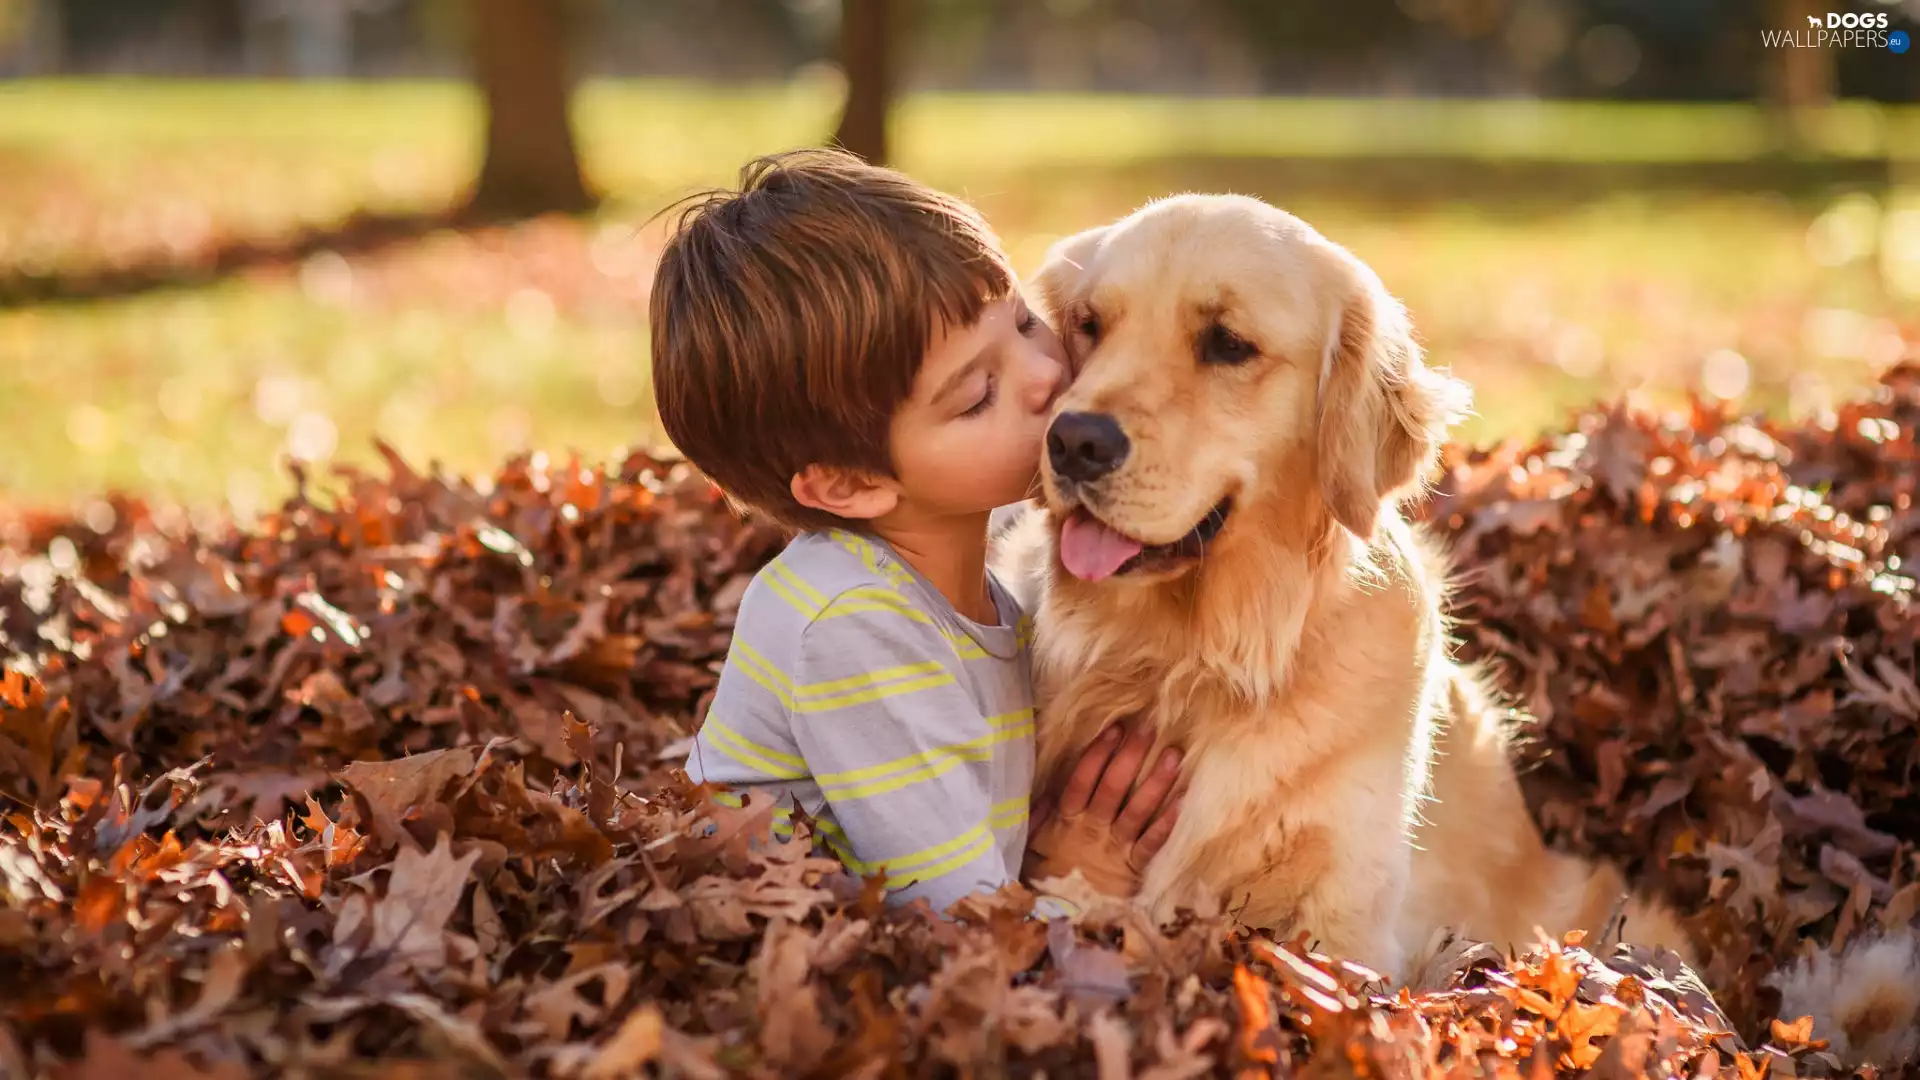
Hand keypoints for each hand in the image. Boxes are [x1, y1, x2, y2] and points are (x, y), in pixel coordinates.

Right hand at [1024, 724, 1184, 897]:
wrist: (1060, 920)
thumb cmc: (1046, 877)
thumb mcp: (1031, 846)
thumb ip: (1039, 817)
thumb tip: (1049, 790)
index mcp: (1066, 822)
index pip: (1082, 781)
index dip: (1098, 754)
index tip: (1113, 729)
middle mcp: (1093, 830)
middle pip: (1113, 788)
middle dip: (1131, 757)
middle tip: (1150, 728)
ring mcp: (1115, 849)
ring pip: (1138, 810)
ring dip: (1156, 782)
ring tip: (1173, 755)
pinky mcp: (1133, 868)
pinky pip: (1152, 842)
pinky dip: (1167, 821)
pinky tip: (1183, 799)